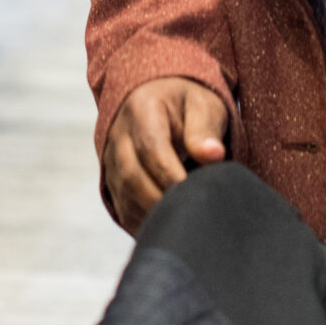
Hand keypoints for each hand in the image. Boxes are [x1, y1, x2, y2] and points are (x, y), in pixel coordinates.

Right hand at [103, 76, 231, 229]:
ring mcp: (111, 158)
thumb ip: (205, 130)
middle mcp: (119, 134)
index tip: (192, 193)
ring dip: (151, 214)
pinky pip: (122, 206)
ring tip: (181, 222)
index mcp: (142, 109)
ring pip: (124, 194)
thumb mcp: (203, 105)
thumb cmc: (187, 103)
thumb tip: (214, 155)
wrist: (160, 98)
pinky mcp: (112, 178)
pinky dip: (142, 221)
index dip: (170, 173)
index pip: (151, 147)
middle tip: (189, 214)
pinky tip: (166, 227)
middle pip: (131, 175)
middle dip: (159, 199)